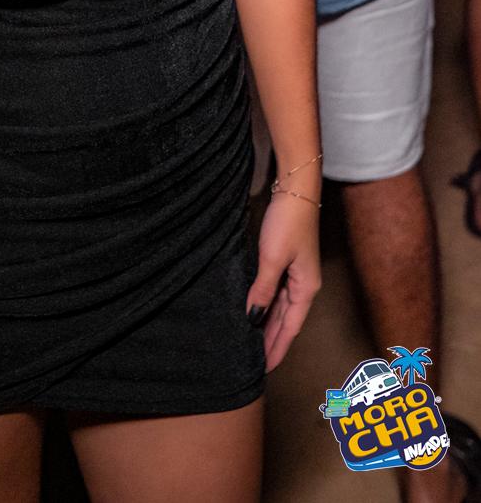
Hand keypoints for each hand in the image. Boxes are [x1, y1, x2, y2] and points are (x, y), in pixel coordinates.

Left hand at [246, 193, 320, 370]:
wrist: (296, 191)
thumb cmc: (288, 223)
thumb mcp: (272, 259)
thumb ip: (263, 290)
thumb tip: (253, 318)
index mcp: (306, 289)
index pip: (289, 328)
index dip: (277, 348)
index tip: (265, 369)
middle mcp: (304, 285)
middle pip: (285, 321)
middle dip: (272, 341)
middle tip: (255, 363)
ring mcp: (296, 273)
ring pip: (280, 308)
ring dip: (268, 325)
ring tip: (254, 344)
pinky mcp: (286, 261)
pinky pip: (276, 292)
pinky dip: (266, 305)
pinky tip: (256, 311)